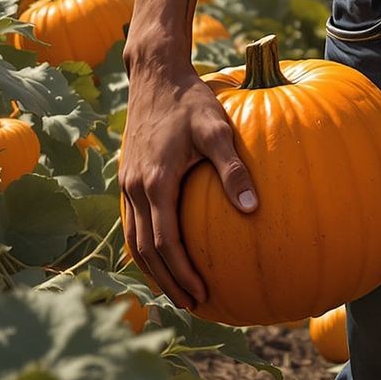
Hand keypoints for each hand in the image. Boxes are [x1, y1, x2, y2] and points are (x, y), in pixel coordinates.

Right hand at [119, 51, 257, 308]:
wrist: (155, 76)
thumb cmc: (192, 100)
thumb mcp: (217, 130)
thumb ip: (233, 169)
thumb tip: (253, 208)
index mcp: (155, 183)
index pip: (165, 243)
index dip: (182, 272)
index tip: (202, 293)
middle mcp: (135, 189)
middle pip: (145, 250)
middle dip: (168, 281)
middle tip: (192, 303)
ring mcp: (128, 184)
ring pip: (135, 239)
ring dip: (155, 267)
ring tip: (179, 286)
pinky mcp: (129, 176)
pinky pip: (134, 222)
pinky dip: (148, 244)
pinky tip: (169, 249)